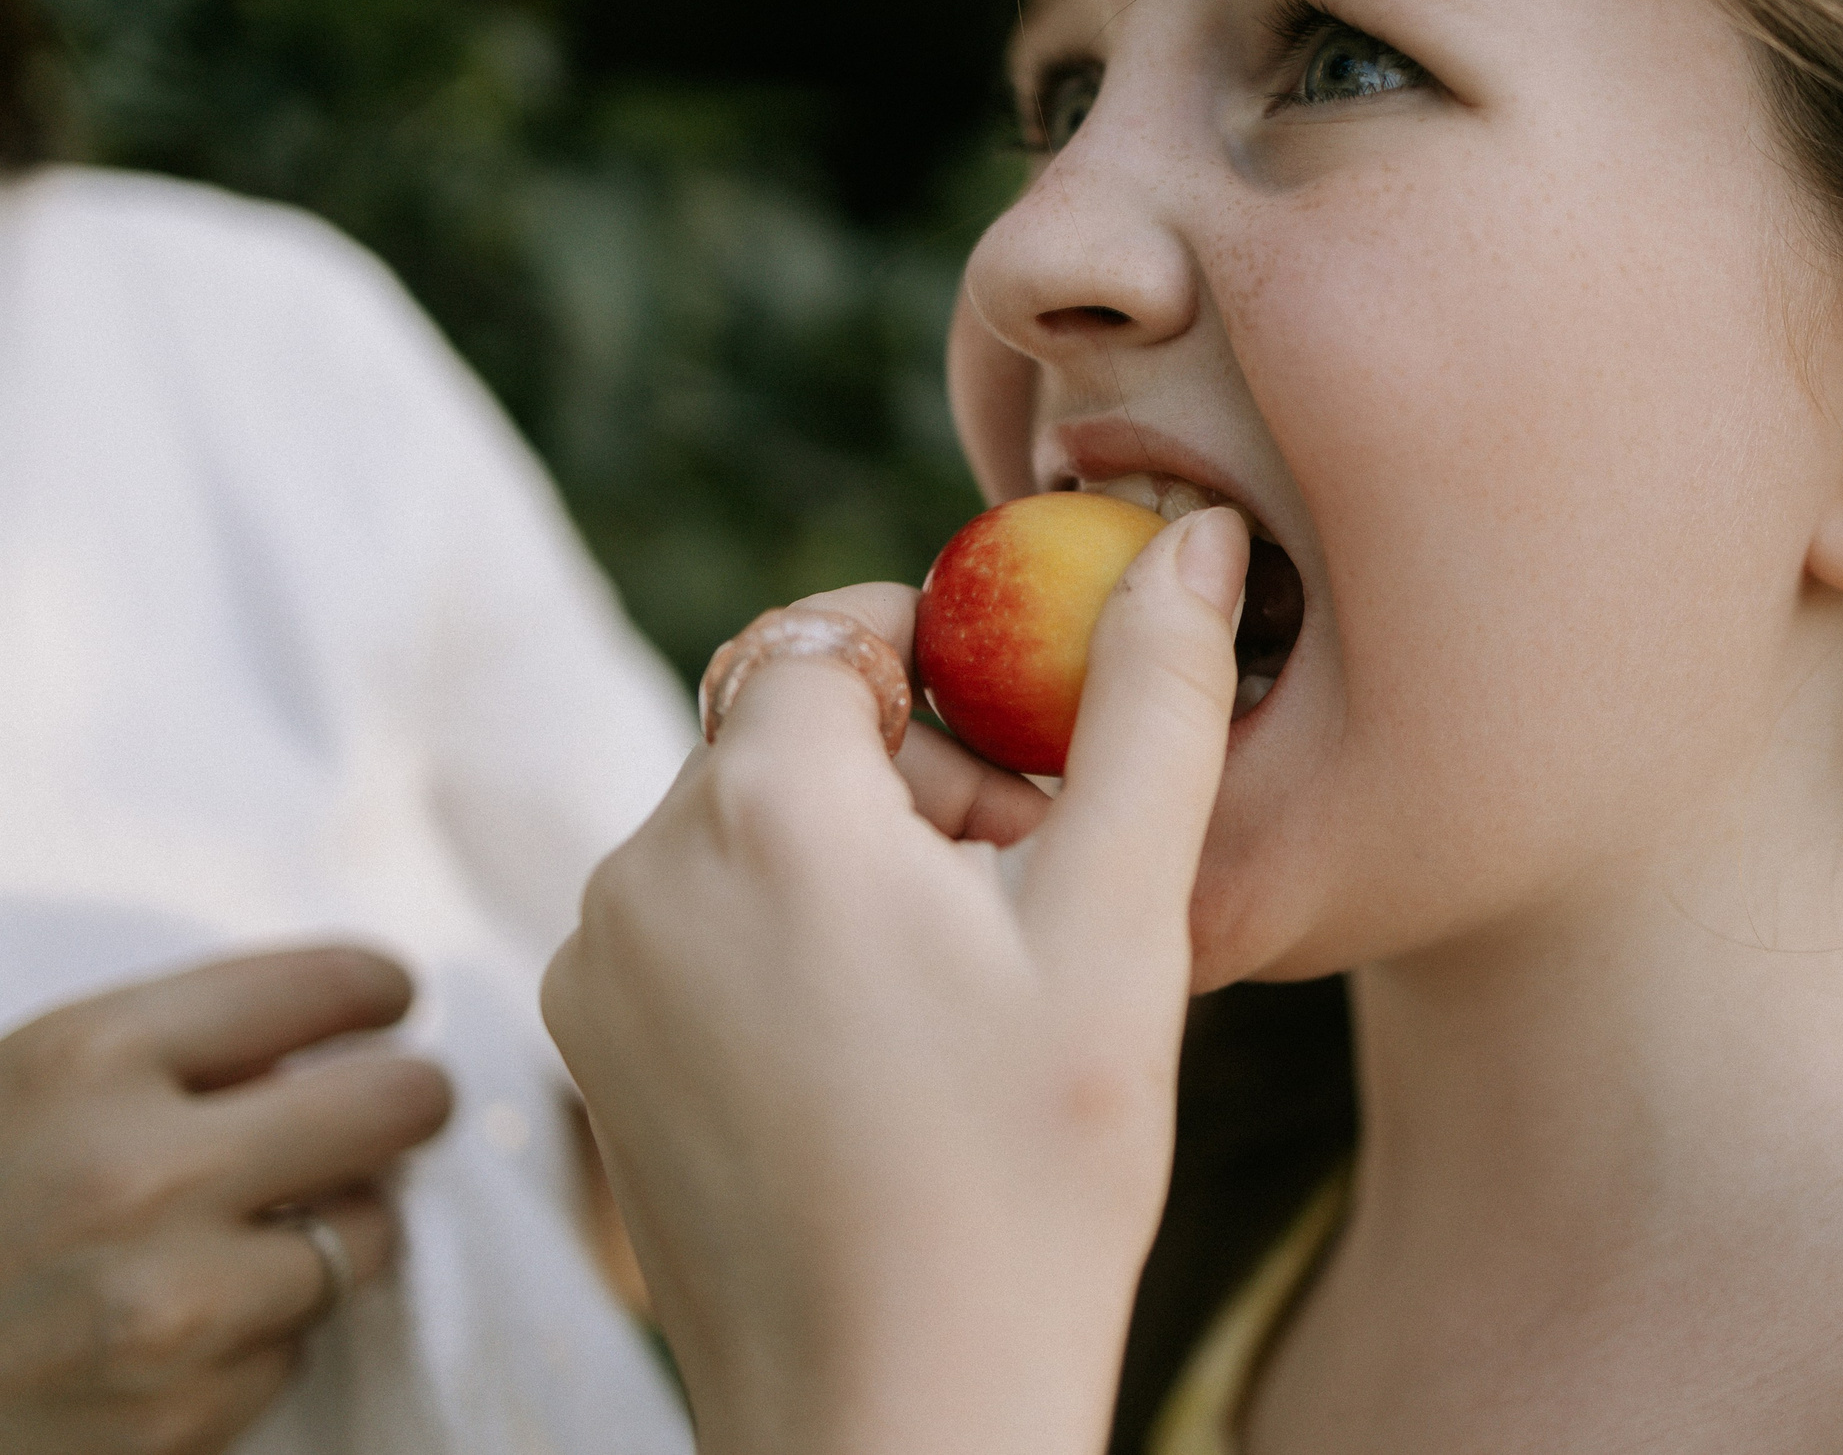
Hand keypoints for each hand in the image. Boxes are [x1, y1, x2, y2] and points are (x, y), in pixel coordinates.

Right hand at [0, 949, 453, 1454]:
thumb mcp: (30, 1087)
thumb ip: (173, 1053)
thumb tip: (345, 1037)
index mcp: (86, 1060)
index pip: (325, 985)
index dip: (372, 992)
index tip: (384, 1003)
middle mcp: (137, 1177)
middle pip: (397, 1103)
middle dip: (407, 1101)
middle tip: (398, 1107)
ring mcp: (168, 1305)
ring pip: (368, 1233)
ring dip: (335, 1228)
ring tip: (247, 1233)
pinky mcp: (184, 1415)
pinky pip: (297, 1344)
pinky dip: (263, 1334)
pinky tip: (184, 1330)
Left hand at [544, 507, 1250, 1454]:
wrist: (901, 1412)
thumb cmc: (1031, 1172)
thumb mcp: (1124, 919)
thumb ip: (1157, 703)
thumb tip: (1193, 538)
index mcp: (760, 811)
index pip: (834, 631)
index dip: (947, 672)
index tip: (1032, 763)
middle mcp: (637, 871)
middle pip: (784, 729)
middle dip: (910, 772)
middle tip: (1023, 890)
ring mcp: (592, 972)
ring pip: (738, 825)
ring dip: (849, 855)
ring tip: (961, 983)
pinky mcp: (587, 1054)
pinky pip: (690, 921)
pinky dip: (782, 936)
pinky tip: (880, 1047)